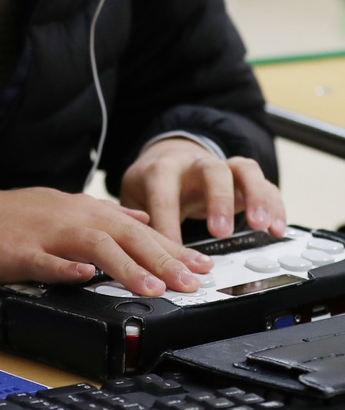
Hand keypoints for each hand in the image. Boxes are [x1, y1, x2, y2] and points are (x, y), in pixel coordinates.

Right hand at [0, 185, 213, 295]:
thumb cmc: (9, 217)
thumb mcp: (61, 208)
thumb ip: (102, 216)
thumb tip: (138, 219)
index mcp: (81, 209)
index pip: (136, 227)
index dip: (171, 246)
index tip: (200, 265)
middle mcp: (70, 216)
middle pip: (125, 234)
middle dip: (164, 258)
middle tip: (194, 280)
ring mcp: (45, 233)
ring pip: (94, 245)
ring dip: (127, 267)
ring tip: (156, 289)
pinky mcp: (18, 251)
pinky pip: (45, 260)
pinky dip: (66, 269)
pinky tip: (85, 278)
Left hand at [120, 138, 285, 243]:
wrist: (171, 154)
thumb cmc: (151, 183)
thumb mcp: (133, 197)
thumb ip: (135, 221)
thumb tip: (136, 254)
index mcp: (162, 169)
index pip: (164, 195)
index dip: (168, 225)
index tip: (173, 254)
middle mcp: (195, 164)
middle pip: (211, 171)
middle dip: (218, 200)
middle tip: (220, 232)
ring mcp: (223, 167)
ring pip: (244, 171)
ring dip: (255, 198)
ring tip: (261, 226)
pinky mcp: (243, 177)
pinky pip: (264, 184)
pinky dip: (274, 204)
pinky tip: (277, 228)